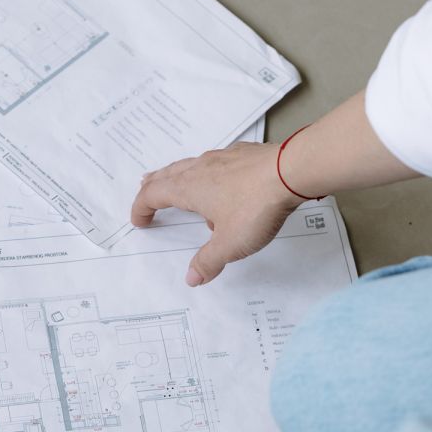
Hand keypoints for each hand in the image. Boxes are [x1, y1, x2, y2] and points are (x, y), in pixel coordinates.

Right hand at [131, 141, 303, 285]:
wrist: (291, 171)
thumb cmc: (256, 207)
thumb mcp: (230, 243)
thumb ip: (209, 261)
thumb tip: (192, 278)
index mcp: (189, 188)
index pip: (153, 195)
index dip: (142, 207)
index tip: (139, 220)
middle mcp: (200, 168)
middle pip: (167, 174)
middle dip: (154, 185)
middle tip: (145, 189)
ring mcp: (222, 157)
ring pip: (191, 164)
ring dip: (178, 175)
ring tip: (179, 182)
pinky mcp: (243, 154)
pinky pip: (216, 161)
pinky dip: (207, 170)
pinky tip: (220, 178)